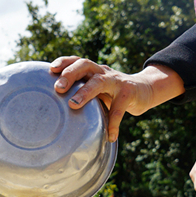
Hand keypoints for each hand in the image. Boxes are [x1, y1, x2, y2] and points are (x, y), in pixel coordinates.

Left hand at [49, 56, 183, 141]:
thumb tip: (57, 111)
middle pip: (85, 65)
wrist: (145, 90)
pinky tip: (110, 136)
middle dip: (70, 74)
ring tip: (73, 104)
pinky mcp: (129, 93)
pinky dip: (114, 123)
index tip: (51, 69)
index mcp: (94, 71)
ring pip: (99, 81)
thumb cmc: (114, 93)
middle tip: (58, 88)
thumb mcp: (97, 90)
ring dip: (85, 92)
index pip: (77, 60)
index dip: (64, 62)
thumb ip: (82, 93)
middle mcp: (103, 72)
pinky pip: (118, 109)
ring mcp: (117, 81)